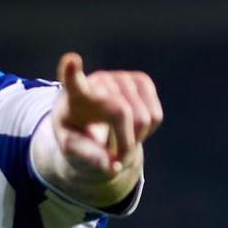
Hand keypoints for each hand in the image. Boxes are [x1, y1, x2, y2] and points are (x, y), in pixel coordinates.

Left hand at [52, 52, 162, 178]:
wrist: (89, 124)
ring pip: (145, 118)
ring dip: (135, 139)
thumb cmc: (77, 136)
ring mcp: (121, 77)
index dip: (71, 71)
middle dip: (124, 144)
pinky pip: (156, 116)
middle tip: (113, 157)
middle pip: (123, 114)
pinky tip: (130, 125)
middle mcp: (98, 80)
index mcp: (72, 95)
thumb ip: (89, 158)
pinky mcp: (140, 80)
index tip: (71, 60)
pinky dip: (147, 130)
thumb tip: (112, 167)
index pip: (71, 81)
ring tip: (117, 137)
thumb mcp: (73, 151)